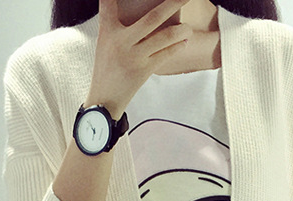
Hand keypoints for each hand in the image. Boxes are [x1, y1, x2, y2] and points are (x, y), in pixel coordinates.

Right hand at [87, 0, 192, 117]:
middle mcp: (122, 41)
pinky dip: (177, 47)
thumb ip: (112, 21)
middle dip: (173, 4)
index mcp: (108, 30)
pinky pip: (165, 55)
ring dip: (181, 31)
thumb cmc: (106, 67)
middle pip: (152, 18)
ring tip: (188, 27)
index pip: (110, 3)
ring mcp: (135, 56)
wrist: (105, 98)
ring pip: (164, 37)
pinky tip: (184, 41)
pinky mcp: (143, 70)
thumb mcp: (104, 41)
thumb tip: (126, 6)